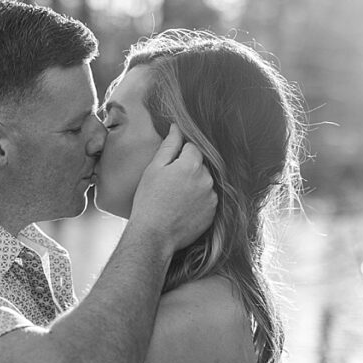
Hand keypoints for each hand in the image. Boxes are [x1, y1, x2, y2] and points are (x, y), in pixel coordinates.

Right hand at [129, 124, 217, 252]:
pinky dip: (198, 201)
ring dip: (194, 185)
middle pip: (200, 165)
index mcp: (191, 165)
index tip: (169, 166)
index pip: (192, 147)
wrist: (154, 235)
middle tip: (169, 184)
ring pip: (205, 182)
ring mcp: (212, 197)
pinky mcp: (213, 213)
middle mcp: (206, 179)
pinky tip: (183, 208)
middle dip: (188, 169)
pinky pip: (208, 199)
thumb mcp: (154, 169)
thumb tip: (177, 128)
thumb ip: (169, 145)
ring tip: (175, 198)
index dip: (179, 154)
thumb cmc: (148, 201)